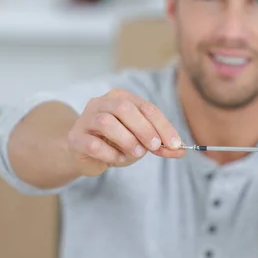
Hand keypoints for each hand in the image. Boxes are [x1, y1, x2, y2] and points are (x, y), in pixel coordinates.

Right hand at [66, 88, 183, 176]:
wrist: (83, 153)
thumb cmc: (115, 143)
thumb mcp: (140, 141)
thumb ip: (159, 145)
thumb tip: (181, 150)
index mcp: (120, 98)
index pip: (146, 107)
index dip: (162, 125)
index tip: (174, 143)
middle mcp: (101, 103)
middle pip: (125, 108)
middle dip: (144, 128)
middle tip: (153, 146)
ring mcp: (85, 119)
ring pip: (106, 122)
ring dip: (126, 140)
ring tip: (135, 154)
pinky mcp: (76, 138)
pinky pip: (93, 144)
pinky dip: (109, 154)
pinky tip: (116, 159)